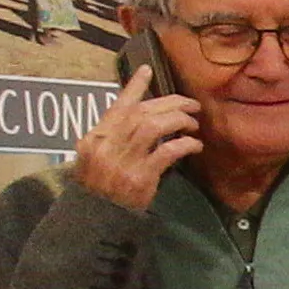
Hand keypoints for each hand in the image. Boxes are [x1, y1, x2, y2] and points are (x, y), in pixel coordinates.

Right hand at [69, 66, 201, 211]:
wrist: (94, 219)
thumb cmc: (97, 188)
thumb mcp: (95, 157)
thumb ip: (114, 137)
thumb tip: (140, 118)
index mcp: (96, 137)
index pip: (117, 105)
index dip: (134, 86)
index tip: (148, 69)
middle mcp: (108, 144)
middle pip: (142, 112)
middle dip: (170, 104)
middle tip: (191, 105)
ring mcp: (123, 161)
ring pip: (154, 126)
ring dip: (178, 121)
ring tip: (193, 124)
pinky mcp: (140, 177)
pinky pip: (167, 152)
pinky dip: (184, 145)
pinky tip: (194, 145)